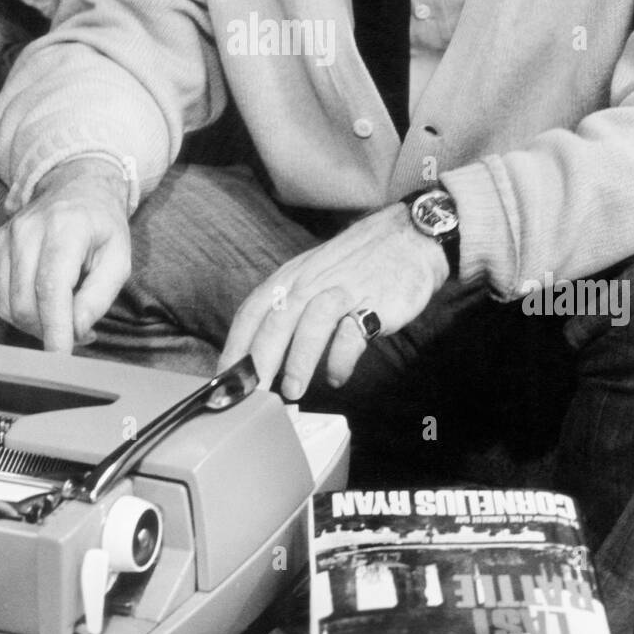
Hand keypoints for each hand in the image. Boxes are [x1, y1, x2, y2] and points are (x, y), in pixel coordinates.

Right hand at [0, 158, 131, 352]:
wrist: (76, 189)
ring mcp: (4, 237)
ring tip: (59, 311)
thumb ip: (100, 296)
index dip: (54, 328)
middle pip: (24, 302)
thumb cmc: (101, 227)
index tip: (59, 357)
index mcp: (66, 228)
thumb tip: (76, 330)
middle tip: (74, 329)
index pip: (51, 287)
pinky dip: (15, 309)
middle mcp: (28, 230)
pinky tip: (38, 298)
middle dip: (48, 329)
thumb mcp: (119, 259)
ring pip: (5, 304)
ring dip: (32, 322)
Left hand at [219, 203, 448, 399]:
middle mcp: (311, 282)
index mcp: (291, 277)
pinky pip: (352, 333)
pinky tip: (337, 377)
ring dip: (298, 361)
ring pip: (310, 324)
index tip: (223, 380)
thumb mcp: (314, 275)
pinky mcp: (373, 302)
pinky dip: (341, 359)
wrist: (409, 237)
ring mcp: (342, 290)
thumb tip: (262, 354)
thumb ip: (291, 308)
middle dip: (258, 361)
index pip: (252, 312)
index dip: (235, 347)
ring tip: (291, 393)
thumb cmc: (357, 265)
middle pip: (275, 321)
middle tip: (248, 396)